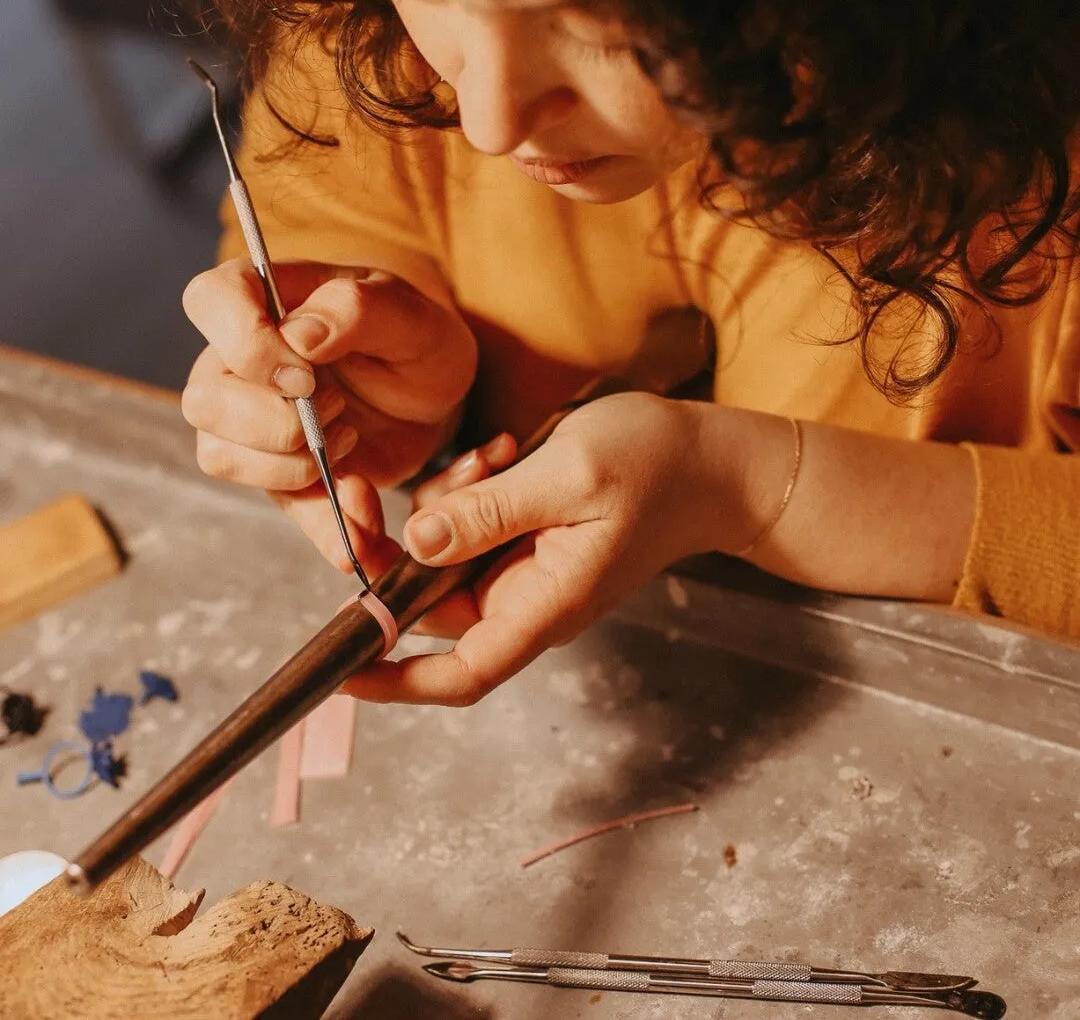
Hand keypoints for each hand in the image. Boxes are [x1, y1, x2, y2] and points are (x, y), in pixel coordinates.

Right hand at [181, 258, 476, 572]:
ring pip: (221, 457)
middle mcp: (237, 360)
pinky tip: (366, 532)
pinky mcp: (277, 471)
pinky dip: (325, 525)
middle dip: (277, 422)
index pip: (210, 301)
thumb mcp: (407, 312)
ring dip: (295, 467)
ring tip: (352, 444)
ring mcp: (247, 421)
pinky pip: (278, 506)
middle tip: (340, 411)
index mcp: (263, 298)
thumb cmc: (412, 335)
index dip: (248, 345)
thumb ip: (355, 309)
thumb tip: (298, 336)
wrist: (433, 393)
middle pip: (204, 400)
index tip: (306, 375)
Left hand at [342, 391, 721, 706]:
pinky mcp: (520, 536)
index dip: (396, 681)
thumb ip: (491, 511)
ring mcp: (523, 567)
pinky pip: (463, 523)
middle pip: (428, 602)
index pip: (462, 672)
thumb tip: (416, 543)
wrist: (710, 459)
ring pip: (439, 554)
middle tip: (368, 491)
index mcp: (545, 603)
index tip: (340, 671)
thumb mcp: (570, 476)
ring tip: (499, 454)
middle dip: (392, 549)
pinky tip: (506, 451)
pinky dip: (466, 486)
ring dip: (444, 502)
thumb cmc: (656, 466)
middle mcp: (527, 597)